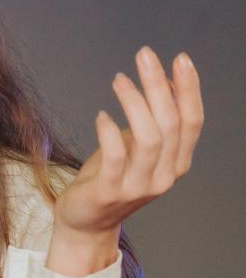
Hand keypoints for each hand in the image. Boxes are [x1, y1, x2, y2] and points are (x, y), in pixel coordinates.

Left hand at [46, 47, 203, 276]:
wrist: (86, 222)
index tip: (180, 59)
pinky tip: (102, 115)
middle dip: (159, 84)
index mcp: (176, 164)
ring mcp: (138, 187)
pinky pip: (116, 156)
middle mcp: (163, 177)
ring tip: (119, 79)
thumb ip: (154, 120)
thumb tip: (166, 82)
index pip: (192, 122)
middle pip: (170, 123)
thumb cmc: (110, 177)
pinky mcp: (110, 192)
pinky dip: (109, 131)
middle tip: (144, 56)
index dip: (189, 89)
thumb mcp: (136, 145)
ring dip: (134, 102)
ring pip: (149, 137)